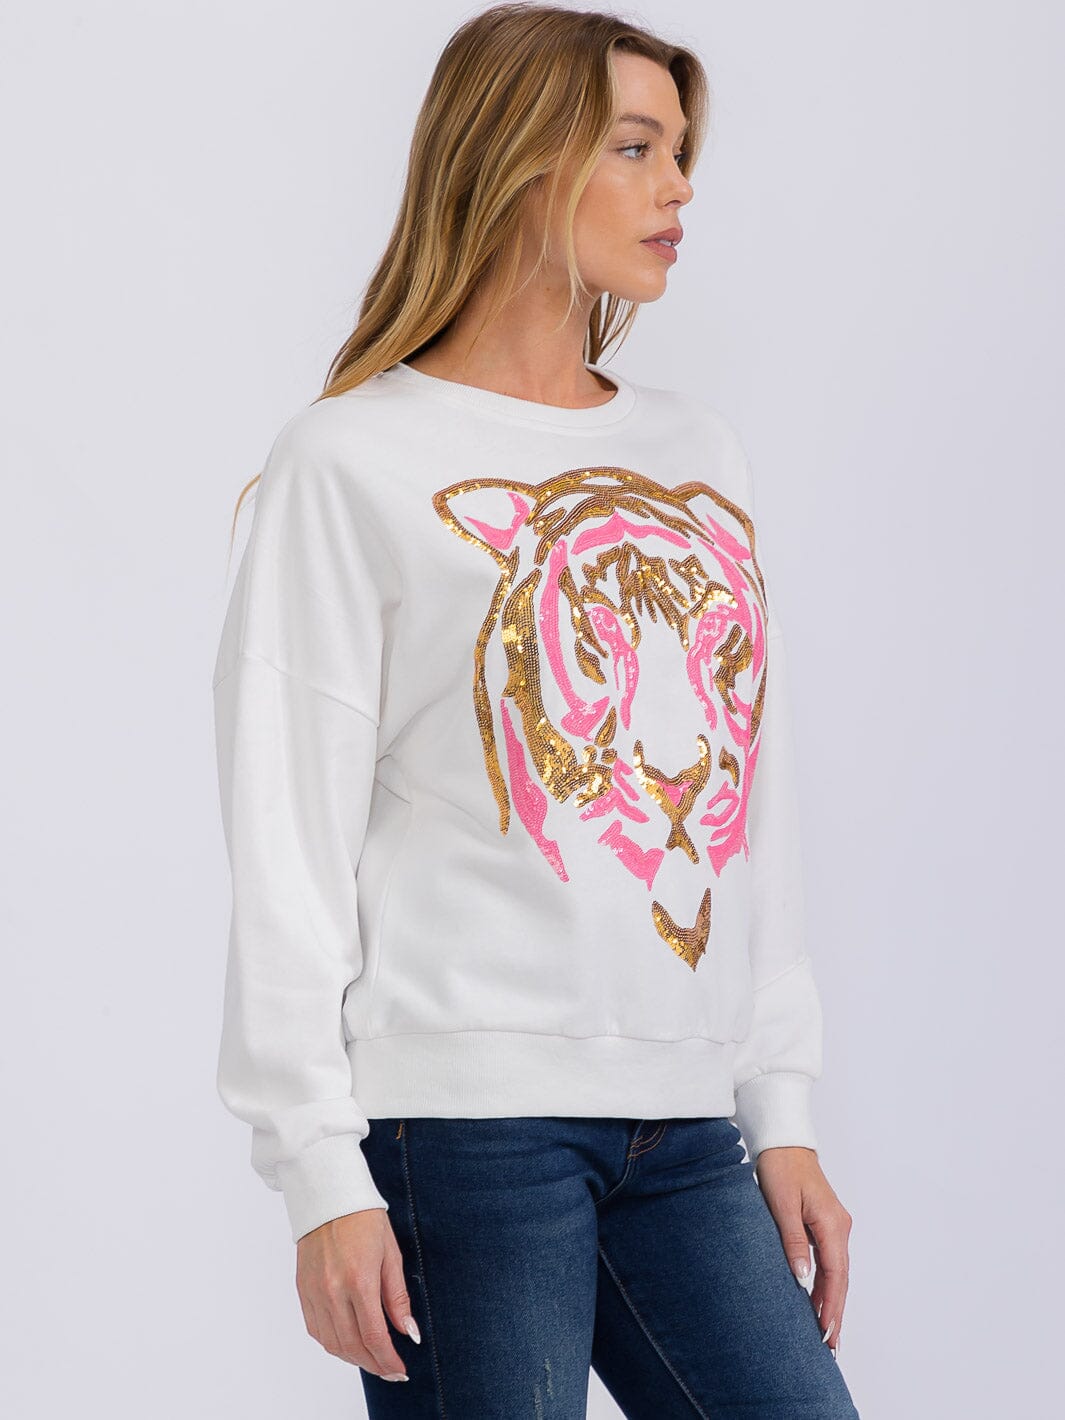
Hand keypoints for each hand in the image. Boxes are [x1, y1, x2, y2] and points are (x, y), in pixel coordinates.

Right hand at [295, 1207, 420, 1380]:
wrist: (329, 1196)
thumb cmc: (364, 1219)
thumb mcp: (391, 1254)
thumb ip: (397, 1297)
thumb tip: (408, 1331)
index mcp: (359, 1280)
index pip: (374, 1335)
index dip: (388, 1359)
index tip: (400, 1370)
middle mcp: (333, 1290)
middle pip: (352, 1346)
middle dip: (373, 1364)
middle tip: (390, 1370)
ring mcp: (314, 1291)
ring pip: (332, 1343)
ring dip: (353, 1358)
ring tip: (371, 1359)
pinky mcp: (302, 1289)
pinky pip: (315, 1329)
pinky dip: (332, 1343)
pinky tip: (347, 1343)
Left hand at [753, 1146, 851, 1357]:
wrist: (783, 1141)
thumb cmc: (781, 1167)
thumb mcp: (782, 1204)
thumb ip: (793, 1241)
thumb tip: (804, 1280)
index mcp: (832, 1224)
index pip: (836, 1275)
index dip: (832, 1306)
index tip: (826, 1333)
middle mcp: (839, 1227)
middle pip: (840, 1278)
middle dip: (835, 1312)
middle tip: (831, 1346)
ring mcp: (833, 1225)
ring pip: (835, 1271)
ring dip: (831, 1300)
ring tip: (825, 1332)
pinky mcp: (823, 1223)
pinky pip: (829, 1260)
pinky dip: (825, 1283)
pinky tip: (817, 1299)